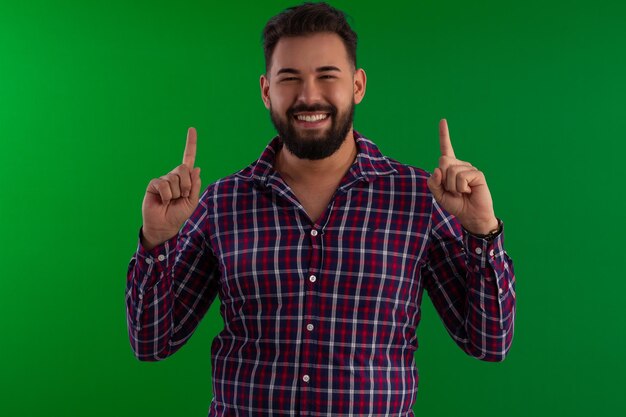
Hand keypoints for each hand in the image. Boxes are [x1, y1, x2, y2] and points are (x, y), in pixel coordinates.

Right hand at [141, 127, 201, 248]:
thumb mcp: (192, 201)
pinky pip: (163, 185)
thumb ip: (195, 185)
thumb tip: (196, 168)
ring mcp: (163, 179)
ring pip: (174, 179)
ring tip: (171, 201)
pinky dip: (166, 195)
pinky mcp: (154, 184)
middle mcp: (174, 176)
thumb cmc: (179, 214)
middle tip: (183, 196)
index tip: (192, 129)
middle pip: (183, 168)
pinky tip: (163, 201)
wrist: (166, 225)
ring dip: (176, 193)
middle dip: (187, 185)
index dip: (190, 144)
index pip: (188, 158)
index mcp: (185, 178)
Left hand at [426, 119, 497, 234]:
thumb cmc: (455, 204)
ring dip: (452, 187)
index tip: (443, 120)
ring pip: (451, 172)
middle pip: (443, 161)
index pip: (446, 148)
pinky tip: (469, 192)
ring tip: (462, 193)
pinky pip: (461, 178)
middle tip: (452, 190)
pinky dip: (461, 188)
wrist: (470, 216)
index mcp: (449, 168)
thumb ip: (433, 182)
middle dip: (443, 180)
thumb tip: (438, 169)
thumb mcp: (438, 194)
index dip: (444, 135)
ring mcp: (469, 168)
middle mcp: (460, 165)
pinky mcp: (477, 174)